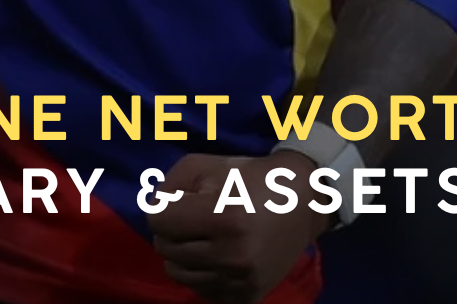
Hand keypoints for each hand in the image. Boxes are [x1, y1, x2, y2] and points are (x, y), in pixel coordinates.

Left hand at [149, 151, 333, 302]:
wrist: (303, 201)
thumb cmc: (249, 177)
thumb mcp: (204, 165)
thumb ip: (168, 186)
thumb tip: (152, 213)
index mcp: (225, 218)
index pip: (157, 221)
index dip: (163, 207)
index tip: (181, 201)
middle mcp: (234, 256)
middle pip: (165, 249)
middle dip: (172, 230)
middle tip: (195, 217)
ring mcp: (241, 281)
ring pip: (178, 273)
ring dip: (183, 254)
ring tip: (205, 236)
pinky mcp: (248, 297)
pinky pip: (200, 290)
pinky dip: (201, 273)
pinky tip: (218, 255)